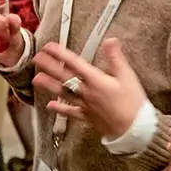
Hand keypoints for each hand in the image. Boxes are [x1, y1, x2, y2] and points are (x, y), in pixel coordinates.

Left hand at [32, 39, 147, 138]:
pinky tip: (50, 106)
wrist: (134, 129)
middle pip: (64, 77)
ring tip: (36, 79)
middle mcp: (87, 92)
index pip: (74, 63)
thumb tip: (110, 41)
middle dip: (49, 66)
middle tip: (36, 58)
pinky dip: (60, 109)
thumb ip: (116, 58)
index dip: (61, 54)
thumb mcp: (127, 76)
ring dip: (49, 86)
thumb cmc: (133, 103)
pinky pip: (70, 112)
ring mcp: (85, 105)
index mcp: (96, 80)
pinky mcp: (87, 117)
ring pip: (63, 93)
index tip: (49, 47)